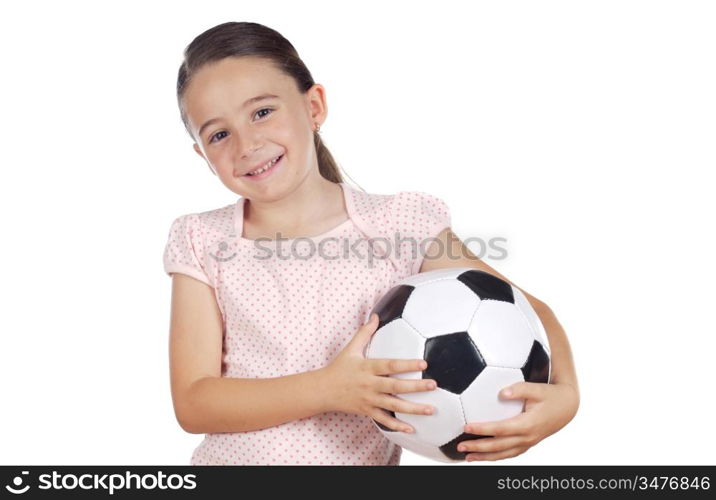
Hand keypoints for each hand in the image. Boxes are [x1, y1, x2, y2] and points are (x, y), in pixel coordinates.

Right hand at [321, 313, 437, 432]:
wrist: (323, 390)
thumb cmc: (339, 367)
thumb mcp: (351, 348)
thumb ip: (365, 332)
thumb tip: (376, 315)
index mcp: (368, 367)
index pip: (390, 365)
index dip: (407, 365)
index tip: (423, 363)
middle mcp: (370, 384)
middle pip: (395, 387)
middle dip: (415, 387)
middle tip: (433, 385)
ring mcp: (369, 399)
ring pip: (393, 406)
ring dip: (413, 409)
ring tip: (431, 409)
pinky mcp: (367, 411)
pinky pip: (384, 420)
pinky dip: (397, 426)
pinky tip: (411, 428)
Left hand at [459, 381, 579, 461]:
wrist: (567, 407)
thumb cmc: (550, 395)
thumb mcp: (537, 388)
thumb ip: (519, 389)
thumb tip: (502, 392)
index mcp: (527, 424)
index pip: (500, 429)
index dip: (483, 429)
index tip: (467, 427)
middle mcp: (527, 437)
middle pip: (498, 446)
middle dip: (478, 448)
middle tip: (460, 446)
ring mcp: (528, 443)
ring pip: (503, 454)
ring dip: (484, 457)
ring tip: (467, 457)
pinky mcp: (528, 444)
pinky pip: (510, 454)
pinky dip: (496, 456)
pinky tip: (484, 456)